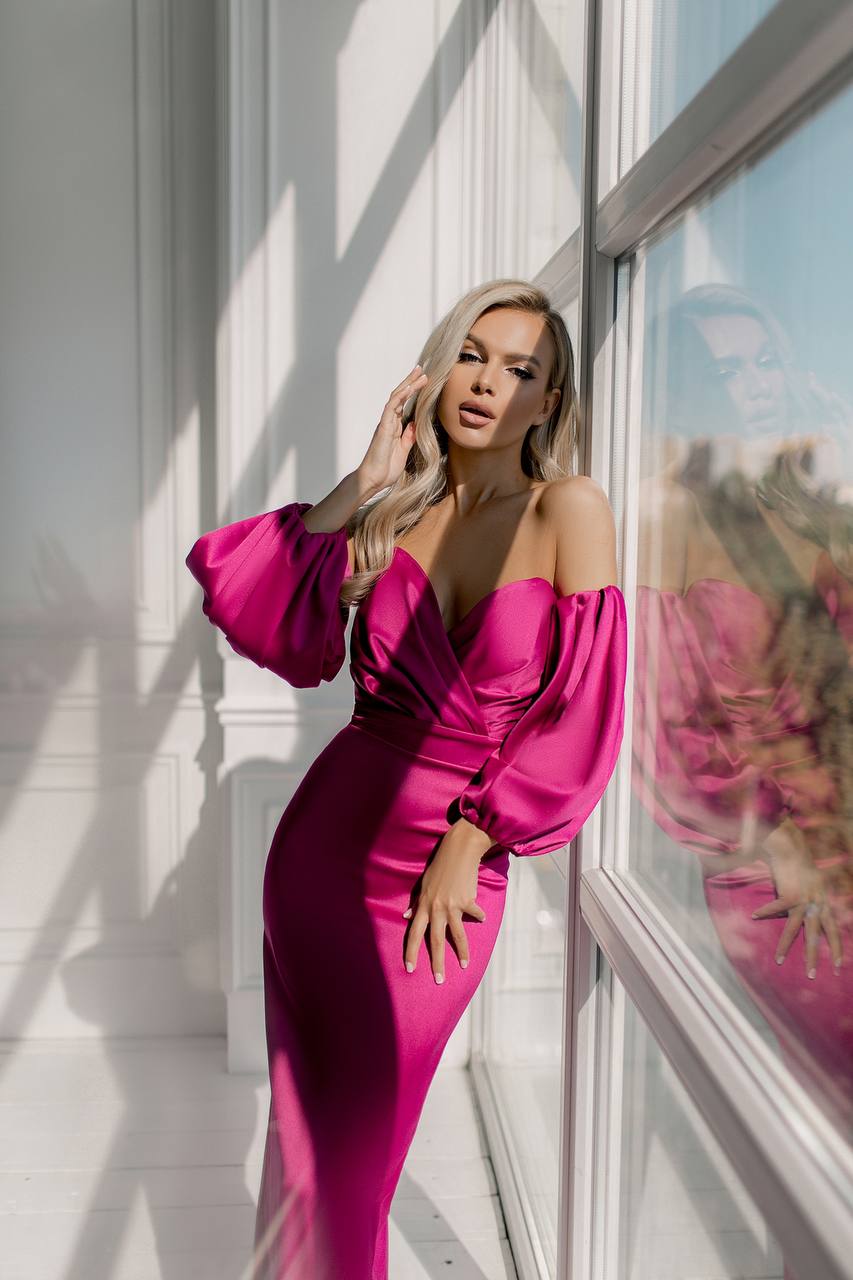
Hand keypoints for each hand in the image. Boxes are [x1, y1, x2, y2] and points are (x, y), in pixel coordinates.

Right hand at [356, 363, 428, 495]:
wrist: (374, 480)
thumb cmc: (386, 469)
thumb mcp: (403, 451)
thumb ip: (408, 437)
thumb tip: (415, 424)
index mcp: (394, 428)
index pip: (404, 405)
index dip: (413, 393)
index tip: (424, 382)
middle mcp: (389, 422)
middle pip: (400, 397)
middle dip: (411, 382)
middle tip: (422, 370)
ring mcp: (385, 423)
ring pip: (396, 397)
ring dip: (408, 384)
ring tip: (420, 374)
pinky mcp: (383, 427)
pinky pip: (391, 407)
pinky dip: (401, 396)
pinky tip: (410, 387)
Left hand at [402, 820, 491, 983]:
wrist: (459, 850)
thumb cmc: (439, 866)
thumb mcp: (423, 884)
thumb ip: (416, 903)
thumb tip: (406, 916)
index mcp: (423, 905)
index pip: (413, 933)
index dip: (411, 952)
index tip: (409, 968)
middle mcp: (436, 908)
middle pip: (435, 941)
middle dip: (437, 962)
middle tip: (439, 980)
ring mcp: (452, 905)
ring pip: (457, 935)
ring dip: (462, 951)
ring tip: (464, 964)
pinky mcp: (468, 901)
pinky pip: (474, 913)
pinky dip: (478, 916)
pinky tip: (482, 918)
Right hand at [752, 824, 843, 978]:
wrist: (792, 847)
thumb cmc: (800, 863)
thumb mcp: (815, 883)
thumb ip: (815, 899)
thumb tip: (812, 912)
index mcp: (824, 902)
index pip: (834, 929)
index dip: (837, 948)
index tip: (839, 966)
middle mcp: (816, 903)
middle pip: (816, 935)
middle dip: (814, 956)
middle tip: (812, 975)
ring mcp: (803, 899)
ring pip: (794, 929)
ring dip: (785, 946)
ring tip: (779, 960)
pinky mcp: (789, 893)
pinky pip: (775, 908)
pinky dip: (764, 912)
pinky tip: (755, 916)